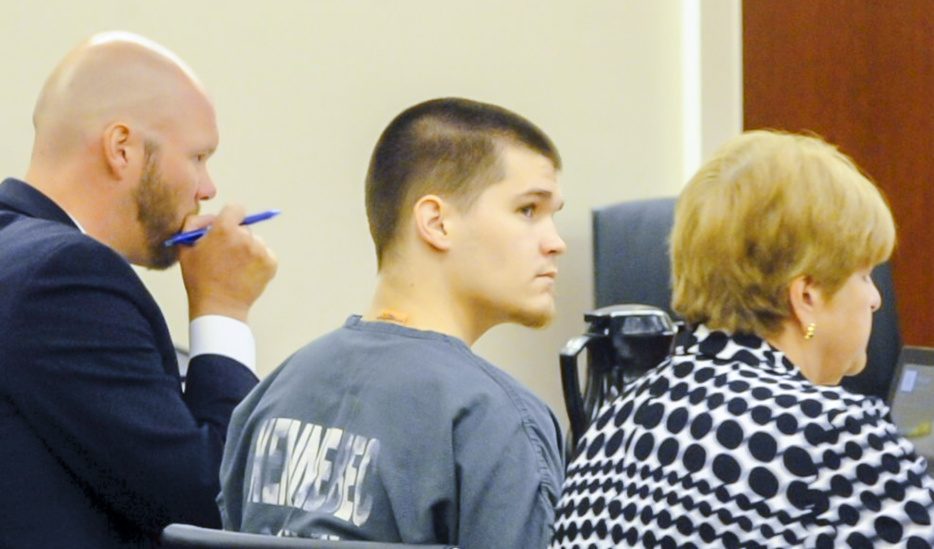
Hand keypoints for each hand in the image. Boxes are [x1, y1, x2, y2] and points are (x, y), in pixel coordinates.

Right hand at [178, 204, 277, 321]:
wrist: (219, 306)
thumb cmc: (199, 278)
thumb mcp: (185, 247)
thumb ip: (195, 224)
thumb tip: (211, 218)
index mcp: (225, 229)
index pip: (236, 208)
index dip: (230, 216)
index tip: (227, 226)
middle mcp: (246, 236)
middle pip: (244, 228)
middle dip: (236, 237)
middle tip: (226, 255)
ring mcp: (261, 250)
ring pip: (255, 241)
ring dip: (248, 249)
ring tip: (235, 267)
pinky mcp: (271, 263)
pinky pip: (266, 254)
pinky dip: (258, 261)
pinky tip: (245, 272)